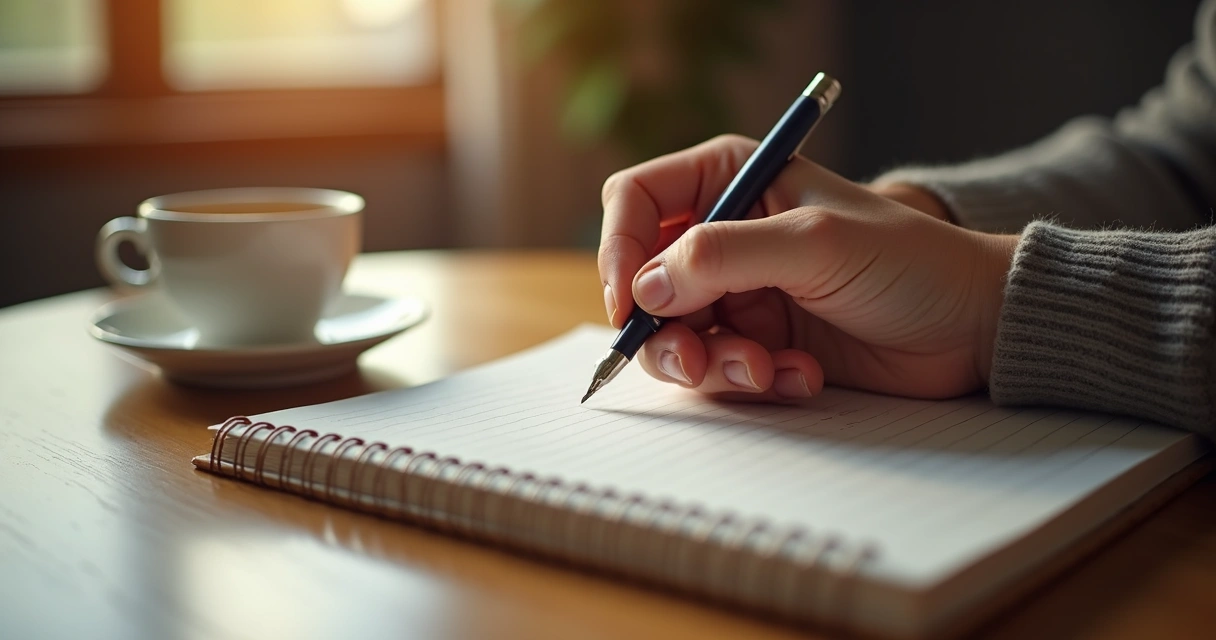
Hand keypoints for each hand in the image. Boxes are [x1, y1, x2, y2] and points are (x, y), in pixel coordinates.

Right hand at [598, 134, 1017, 400]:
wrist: (971, 326)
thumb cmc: (909, 262)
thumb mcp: (814, 244)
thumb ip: (723, 256)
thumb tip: (643, 288)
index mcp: (733, 179)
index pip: (637, 201)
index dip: (620, 250)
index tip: (629, 303)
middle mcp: (726, 234)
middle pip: (642, 281)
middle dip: (664, 329)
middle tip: (696, 363)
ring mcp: (740, 292)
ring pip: (675, 334)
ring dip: (711, 365)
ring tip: (764, 371)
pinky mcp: (760, 341)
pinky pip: (718, 370)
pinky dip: (751, 381)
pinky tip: (800, 374)